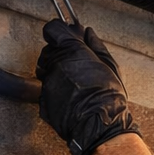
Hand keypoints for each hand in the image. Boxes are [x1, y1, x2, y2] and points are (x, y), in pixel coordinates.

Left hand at [35, 20, 139, 154]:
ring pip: (46, 67)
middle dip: (60, 52)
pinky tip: (71, 95)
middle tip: (77, 62)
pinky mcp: (42, 97)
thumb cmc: (108, 98)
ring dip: (56, 70)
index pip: (53, 30)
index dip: (60, 31)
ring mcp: (47, 80)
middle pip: (49, 49)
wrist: (98, 124)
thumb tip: (89, 34)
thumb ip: (97, 47)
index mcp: (72, 52)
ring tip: (75, 81)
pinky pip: (47, 86)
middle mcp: (55, 63)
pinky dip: (56, 88)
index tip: (66, 34)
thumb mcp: (111, 67)